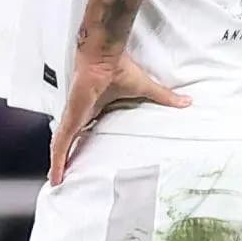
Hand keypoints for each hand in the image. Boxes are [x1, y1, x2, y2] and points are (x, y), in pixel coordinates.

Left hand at [48, 51, 188, 185]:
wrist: (104, 58)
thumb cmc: (119, 69)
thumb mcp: (144, 89)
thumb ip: (163, 97)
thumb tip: (186, 101)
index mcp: (94, 107)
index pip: (86, 130)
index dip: (82, 143)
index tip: (82, 158)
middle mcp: (81, 114)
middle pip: (70, 141)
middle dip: (66, 157)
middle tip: (63, 176)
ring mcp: (74, 117)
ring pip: (62, 146)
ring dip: (59, 163)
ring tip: (56, 183)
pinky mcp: (71, 119)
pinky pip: (61, 143)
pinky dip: (57, 159)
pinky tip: (55, 176)